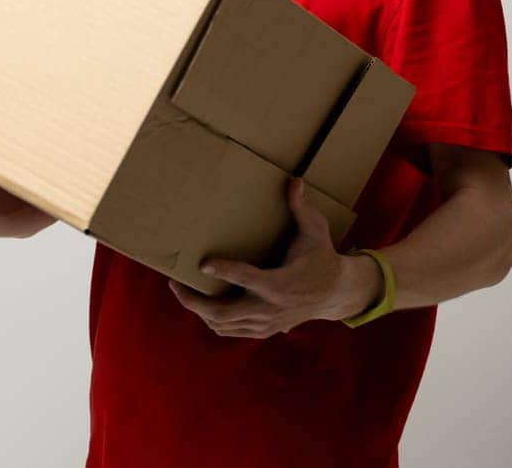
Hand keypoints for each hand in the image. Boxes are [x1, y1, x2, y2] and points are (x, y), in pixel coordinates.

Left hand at [167, 177, 376, 337]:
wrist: (337, 294)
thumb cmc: (322, 258)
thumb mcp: (316, 232)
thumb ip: (301, 208)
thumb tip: (294, 180)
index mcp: (280, 284)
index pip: (247, 278)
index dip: (224, 271)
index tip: (202, 263)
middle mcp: (270, 307)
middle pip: (224, 313)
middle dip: (195, 302)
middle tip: (175, 284)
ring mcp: (266, 323)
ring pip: (223, 325)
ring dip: (199, 310)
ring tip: (181, 291)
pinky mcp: (264, 329)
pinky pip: (231, 330)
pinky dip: (212, 321)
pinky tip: (200, 306)